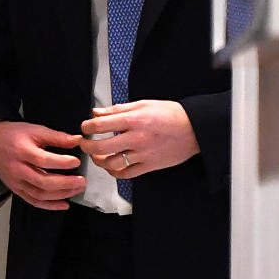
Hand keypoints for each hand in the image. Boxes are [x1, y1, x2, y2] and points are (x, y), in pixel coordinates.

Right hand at [0, 121, 84, 210]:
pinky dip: (50, 205)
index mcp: (21, 151)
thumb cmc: (13, 135)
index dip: (61, 163)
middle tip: (81, 181)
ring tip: (76, 189)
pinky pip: (34, 201)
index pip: (43, 160)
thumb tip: (77, 140)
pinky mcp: (16, 190)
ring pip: (40, 194)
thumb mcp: (34, 130)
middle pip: (42, 182)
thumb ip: (56, 137)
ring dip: (61, 195)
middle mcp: (17, 169)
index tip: (76, 161)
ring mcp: (16, 182)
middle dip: (65, 183)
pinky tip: (64, 204)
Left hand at [81, 99, 198, 180]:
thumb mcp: (143, 104)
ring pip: (111, 164)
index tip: (85, 127)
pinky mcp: (149, 166)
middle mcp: (137, 138)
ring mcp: (143, 154)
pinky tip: (111, 167)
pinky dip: (114, 173)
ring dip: (99, 161)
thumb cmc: (171, 115)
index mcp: (134, 119)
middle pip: (101, 147)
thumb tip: (97, 112)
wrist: (194, 129)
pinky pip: (126, 174)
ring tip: (97, 156)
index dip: (87, 127)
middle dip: (87, 146)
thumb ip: (118, 109)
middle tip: (85, 143)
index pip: (101, 125)